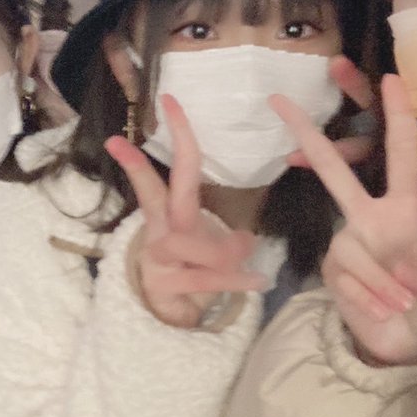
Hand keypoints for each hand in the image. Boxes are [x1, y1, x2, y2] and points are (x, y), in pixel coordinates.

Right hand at [105, 95, 265, 329]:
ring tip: (248, 252)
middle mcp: (159, 229)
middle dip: (178, 145)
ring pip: (193, 242)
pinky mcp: (165, 284)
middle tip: (175, 109)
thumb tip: (250, 238)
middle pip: (169, 186)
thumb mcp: (201, 247)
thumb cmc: (190, 272)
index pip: (169, 170)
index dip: (172, 137)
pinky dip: (237, 279)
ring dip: (226, 249)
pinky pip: (207, 277)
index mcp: (167, 213)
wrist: (166, 315)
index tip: (170, 100)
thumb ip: (223, 236)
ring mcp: (159, 256)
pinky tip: (257, 282)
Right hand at [272, 74, 416, 365]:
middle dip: (307, 133)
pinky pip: (344, 276)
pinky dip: (368, 298)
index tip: (394, 79)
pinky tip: (382, 310)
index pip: (402, 156)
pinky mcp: (331, 266)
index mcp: (405, 208)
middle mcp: (370, 216)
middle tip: (278, 99)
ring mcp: (347, 239)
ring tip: (401, 303)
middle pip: (334, 168)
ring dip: (381, 282)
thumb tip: (406, 271)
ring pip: (350, 247)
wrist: (405, 342)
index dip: (399, 117)